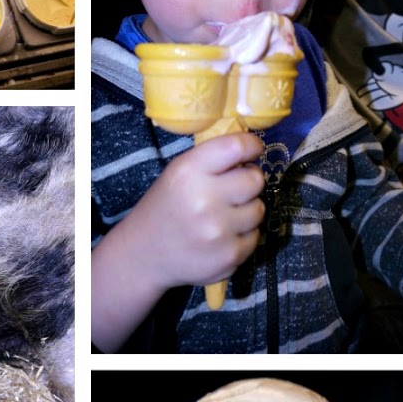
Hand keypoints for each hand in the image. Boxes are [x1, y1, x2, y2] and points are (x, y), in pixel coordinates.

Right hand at [128, 131, 265, 289]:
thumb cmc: (165, 208)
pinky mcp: (229, 255)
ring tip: (221, 217)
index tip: (253, 150)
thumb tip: (253, 150)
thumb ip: (211, 160)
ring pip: (259, 209)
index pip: (236, 147)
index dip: (251, 146)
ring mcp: (218, 230)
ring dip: (246, 211)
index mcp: (188, 172)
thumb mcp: (177, 174)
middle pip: (255, 179)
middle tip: (230, 190)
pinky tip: (220, 238)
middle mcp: (203, 199)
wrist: (143, 254)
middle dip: (247, 182)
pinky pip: (255, 236)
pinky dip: (242, 236)